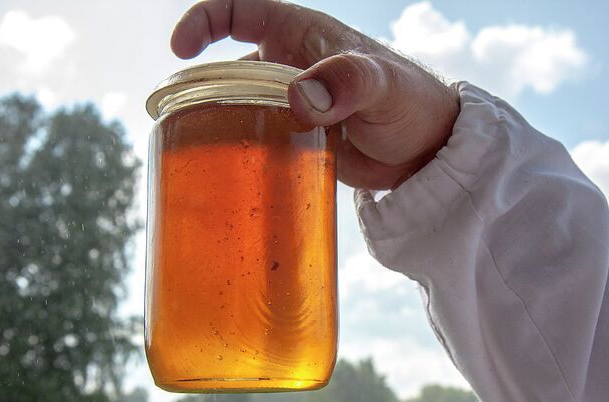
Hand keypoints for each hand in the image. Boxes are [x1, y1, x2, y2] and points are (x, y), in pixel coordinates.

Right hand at [171, 0, 459, 189]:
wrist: (428, 150)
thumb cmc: (413, 103)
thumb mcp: (384, 86)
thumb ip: (347, 83)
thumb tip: (298, 96)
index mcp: (301, 35)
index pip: (239, 10)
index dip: (204, 21)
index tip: (181, 49)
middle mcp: (287, 66)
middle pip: (226, 66)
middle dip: (198, 87)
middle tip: (180, 121)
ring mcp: (288, 104)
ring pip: (236, 106)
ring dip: (215, 125)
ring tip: (197, 154)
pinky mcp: (293, 139)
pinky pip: (254, 140)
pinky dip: (239, 154)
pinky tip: (231, 177)